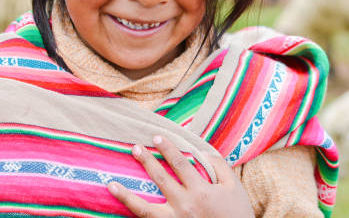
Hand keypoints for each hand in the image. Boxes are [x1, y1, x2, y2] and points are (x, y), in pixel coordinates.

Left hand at [107, 135, 254, 217]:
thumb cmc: (237, 213)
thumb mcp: (234, 187)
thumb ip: (218, 165)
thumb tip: (201, 151)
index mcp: (200, 191)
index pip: (179, 164)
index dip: (167, 149)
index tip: (156, 137)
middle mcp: (184, 206)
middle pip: (160, 179)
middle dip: (146, 161)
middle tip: (135, 148)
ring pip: (144, 209)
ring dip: (126, 195)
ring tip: (111, 184)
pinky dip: (134, 213)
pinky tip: (123, 206)